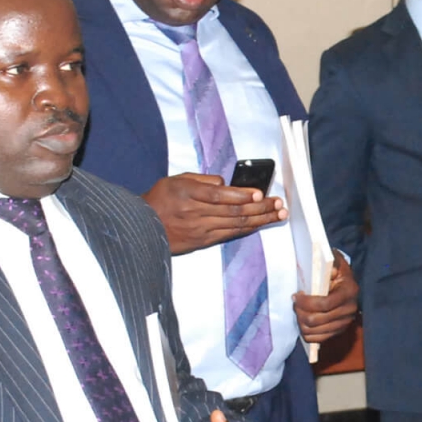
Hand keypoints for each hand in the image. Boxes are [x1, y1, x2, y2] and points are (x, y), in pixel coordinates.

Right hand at [143, 173, 285, 255]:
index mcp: (187, 193)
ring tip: (278, 214)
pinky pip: (230, 234)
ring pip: (236, 224)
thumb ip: (202, 179)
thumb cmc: (160, 199)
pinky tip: (260, 224)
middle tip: (279, 204)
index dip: (242, 195)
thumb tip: (226, 184)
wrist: (142, 227)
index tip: (261, 193)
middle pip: (234, 211)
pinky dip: (247, 228)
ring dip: (260, 219)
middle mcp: (195, 213)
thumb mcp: (175, 180)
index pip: (220, 195)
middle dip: (261, 207)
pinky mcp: (203, 241)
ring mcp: (200, 229)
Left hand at [293, 254, 358, 342]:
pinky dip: (306, 333)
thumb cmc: (337, 272)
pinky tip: (303, 321)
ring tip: (298, 312)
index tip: (296, 296)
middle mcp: (349, 310)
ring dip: (301, 322)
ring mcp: (344, 323)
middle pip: (317, 320)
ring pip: (315, 331)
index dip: (307, 302)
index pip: (325, 304)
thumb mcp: (336, 261)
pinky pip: (317, 339)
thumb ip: (332, 261)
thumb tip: (330, 270)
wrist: (347, 285)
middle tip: (295, 304)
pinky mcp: (338, 331)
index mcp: (349, 292)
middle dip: (300, 312)